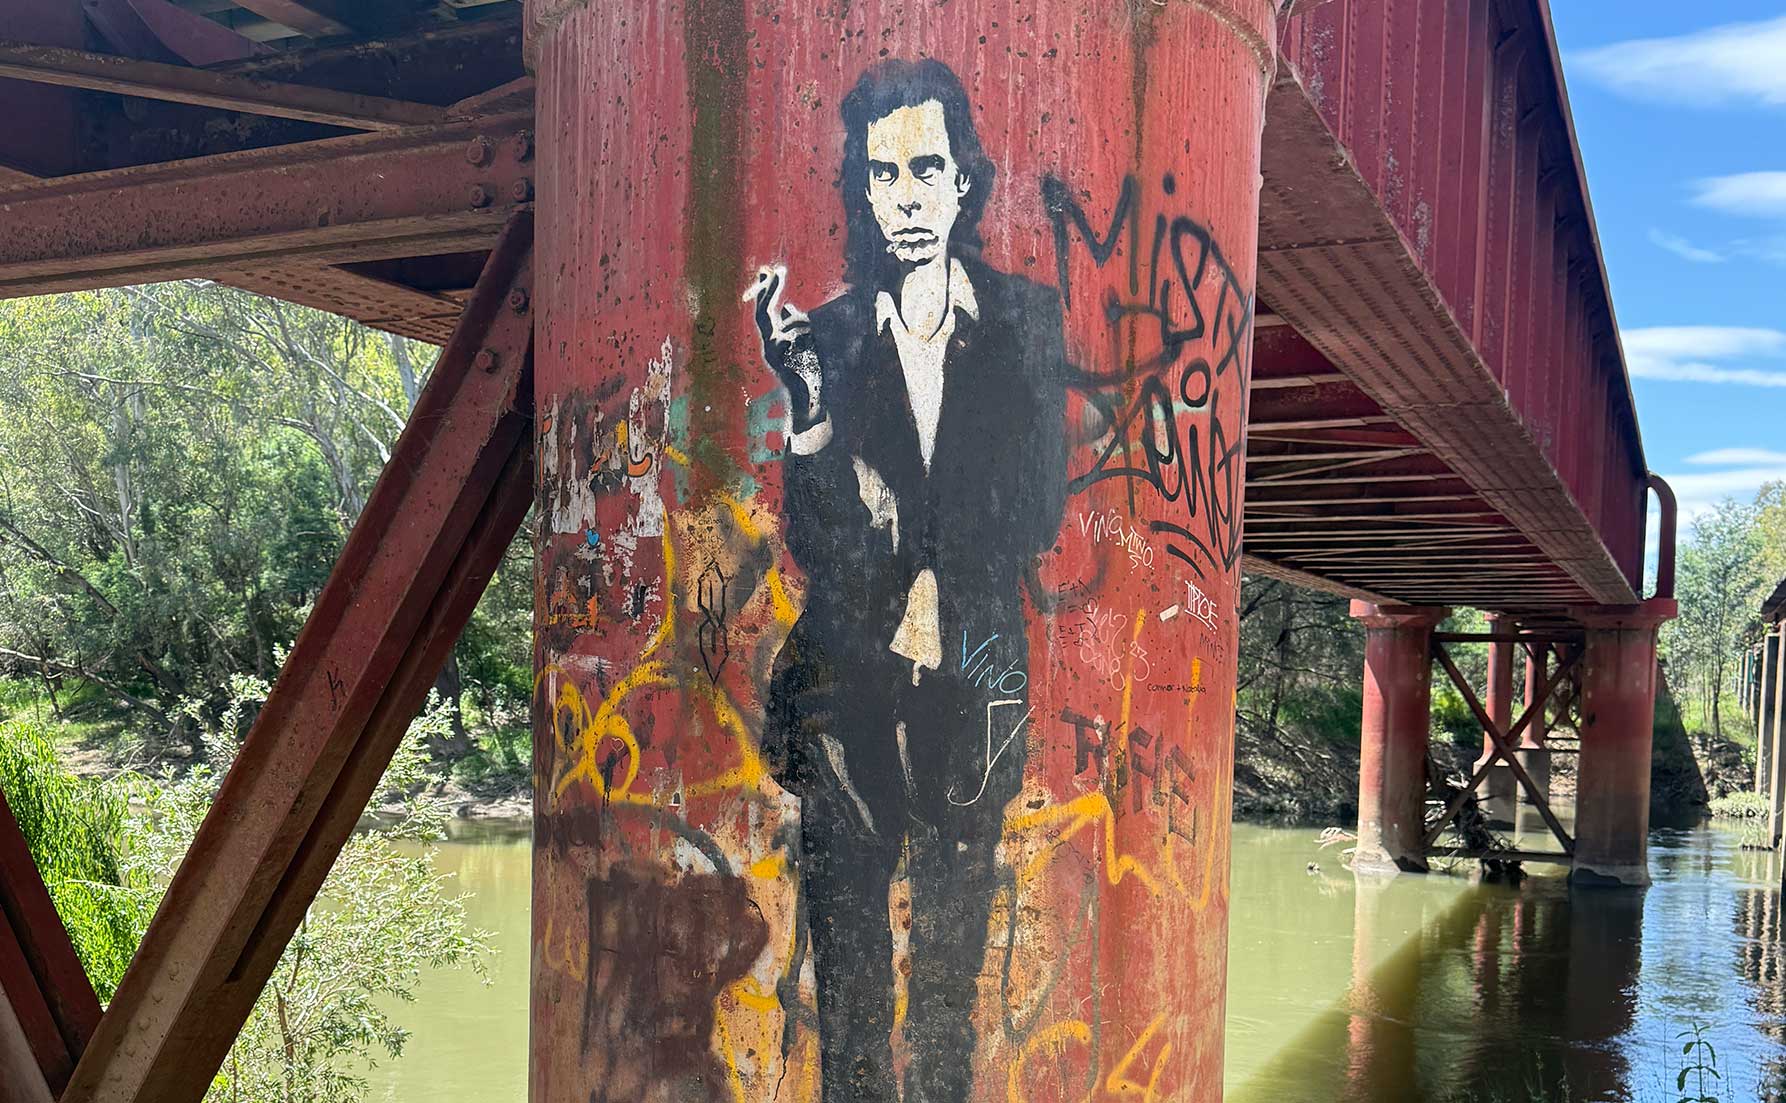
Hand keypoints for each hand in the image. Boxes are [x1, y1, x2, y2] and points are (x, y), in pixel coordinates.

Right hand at [744, 264, 822, 428]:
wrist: (810, 398)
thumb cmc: (808, 371)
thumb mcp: (801, 342)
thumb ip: (790, 325)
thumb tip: (786, 307)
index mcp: (772, 341)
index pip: (766, 311)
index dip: (767, 291)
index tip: (769, 271)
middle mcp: (769, 346)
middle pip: (765, 313)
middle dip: (768, 290)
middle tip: (774, 270)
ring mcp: (774, 353)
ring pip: (791, 325)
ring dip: (807, 330)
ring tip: (815, 347)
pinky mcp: (783, 359)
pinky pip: (799, 337)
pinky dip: (809, 341)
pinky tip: (813, 355)